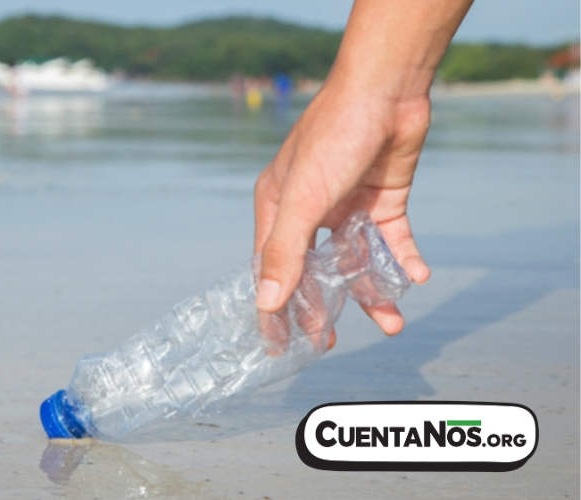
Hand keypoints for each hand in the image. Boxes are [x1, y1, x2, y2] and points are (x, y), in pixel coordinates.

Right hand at [253, 76, 432, 336]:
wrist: (388, 90)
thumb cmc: (334, 137)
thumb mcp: (303, 199)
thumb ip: (285, 252)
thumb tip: (266, 304)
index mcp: (278, 208)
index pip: (272, 268)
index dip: (274, 307)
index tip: (280, 345)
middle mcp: (310, 210)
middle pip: (314, 270)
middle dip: (324, 306)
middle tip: (332, 341)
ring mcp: (348, 206)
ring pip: (357, 261)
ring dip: (373, 291)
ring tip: (393, 324)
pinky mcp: (384, 199)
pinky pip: (392, 241)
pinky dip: (403, 260)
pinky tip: (416, 276)